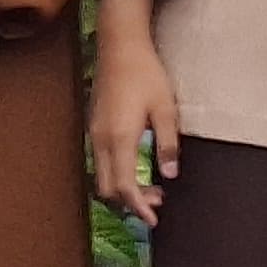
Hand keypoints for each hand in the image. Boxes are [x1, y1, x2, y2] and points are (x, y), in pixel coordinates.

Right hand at [90, 0, 181, 224]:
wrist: (120, 47)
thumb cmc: (146, 74)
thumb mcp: (166, 109)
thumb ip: (168, 144)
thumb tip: (171, 176)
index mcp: (120, 138)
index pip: (124, 186)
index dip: (138, 207)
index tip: (154, 220)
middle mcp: (102, 140)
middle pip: (107, 188)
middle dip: (130, 203)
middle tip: (158, 204)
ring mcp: (95, 133)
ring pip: (102, 177)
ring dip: (124, 189)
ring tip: (152, 189)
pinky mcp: (95, 127)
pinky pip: (102, 162)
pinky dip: (118, 175)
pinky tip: (137, 169)